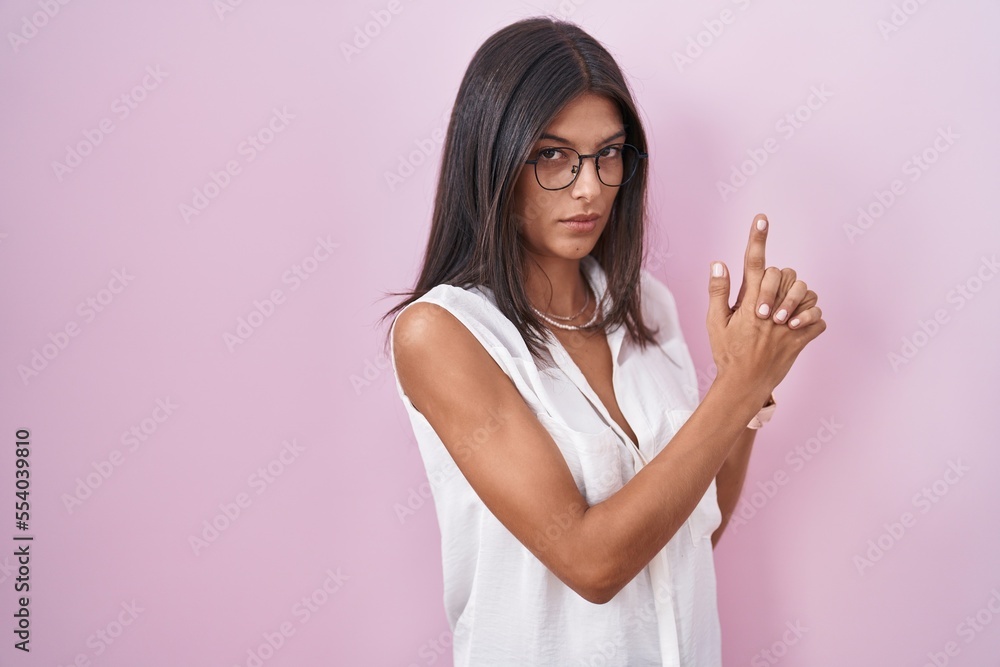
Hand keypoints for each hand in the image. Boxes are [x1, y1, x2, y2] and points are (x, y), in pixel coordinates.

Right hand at [706, 214, 825, 395]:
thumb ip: (718, 292)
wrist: (745, 385)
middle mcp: (771, 310)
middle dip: (777, 280)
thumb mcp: (715, 323)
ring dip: (797, 296)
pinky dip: (812, 317)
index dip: (757, 238)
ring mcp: (788, 325)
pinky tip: (798, 324)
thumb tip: (719, 263)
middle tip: (765, 300)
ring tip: (784, 310)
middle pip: (783, 273)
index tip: (762, 218)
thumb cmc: (727, 353)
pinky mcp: (802, 339)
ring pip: (806, 292)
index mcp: (748, 303)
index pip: (754, 263)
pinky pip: (818, 318)